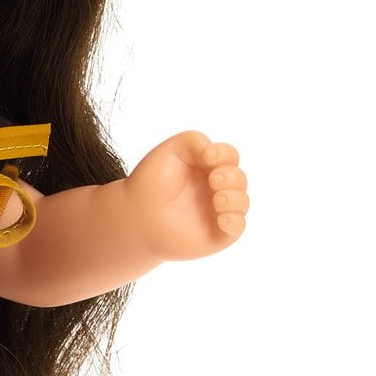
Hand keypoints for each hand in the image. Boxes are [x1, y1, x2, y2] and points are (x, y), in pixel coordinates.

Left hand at [123, 131, 248, 260]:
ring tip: (217, 198)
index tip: (208, 156)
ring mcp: (215, 213)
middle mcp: (214, 190)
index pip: (230, 158)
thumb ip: (195, 140)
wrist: (134, 214)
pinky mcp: (214, 234)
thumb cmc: (150, 182)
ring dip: (235, 197)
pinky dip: (235, 221)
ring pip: (241, 203)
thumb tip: (215, 154)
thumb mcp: (171, 150)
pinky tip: (222, 217)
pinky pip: (236, 228)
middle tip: (215, 179)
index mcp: (207, 169)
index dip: (225, 155)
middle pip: (239, 179)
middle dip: (231, 177)